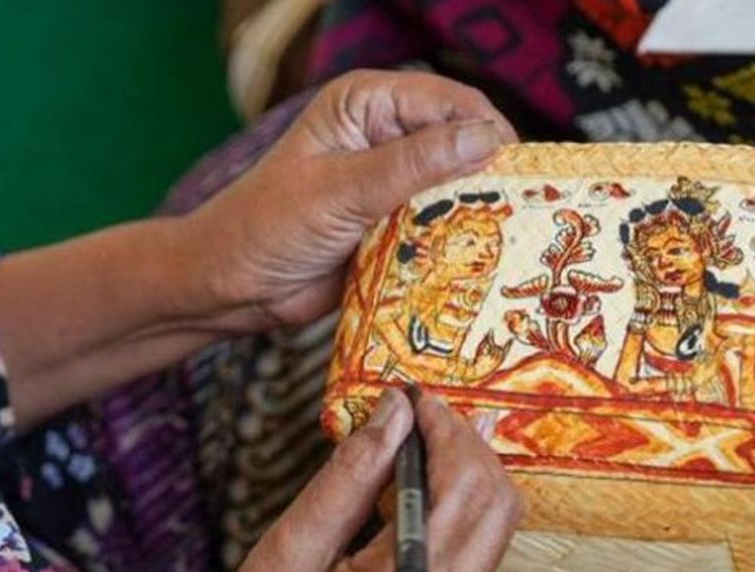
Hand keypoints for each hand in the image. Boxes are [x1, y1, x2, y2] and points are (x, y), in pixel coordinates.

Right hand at [135, 389, 521, 571]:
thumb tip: (390, 415)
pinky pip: (470, 557)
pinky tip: (402, 494)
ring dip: (461, 476)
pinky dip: (450, 512)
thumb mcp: (288, 552)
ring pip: (492, 528)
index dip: (441, 424)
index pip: (461, 483)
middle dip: (463, 443)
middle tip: (411, 412)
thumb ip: (348, 478)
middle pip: (497, 502)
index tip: (407, 391)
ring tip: (403, 446)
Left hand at [189, 70, 517, 331]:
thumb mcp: (341, 192)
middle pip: (459, 144)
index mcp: (366, 103)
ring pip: (455, 189)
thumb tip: (486, 138)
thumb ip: (411, 165)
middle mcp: (384, 136)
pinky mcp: (392, 227)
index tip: (518, 169)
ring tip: (509, 238)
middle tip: (523, 209)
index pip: (447, 101)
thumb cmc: (267, 227)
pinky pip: (438, 229)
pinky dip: (455, 243)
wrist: (231, 287)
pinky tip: (479, 261)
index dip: (486, 130)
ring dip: (475, 213)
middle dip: (487, 173)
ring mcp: (390, 183)